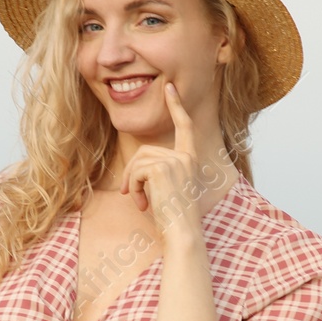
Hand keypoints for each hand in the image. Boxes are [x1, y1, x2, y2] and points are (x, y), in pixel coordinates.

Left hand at [119, 82, 209, 246]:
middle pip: (146, 150)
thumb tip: (135, 168)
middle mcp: (186, 156)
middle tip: (131, 194)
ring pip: (138, 160)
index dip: (176, 105)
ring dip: (133, 183)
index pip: (184, 126)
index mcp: (190, 158)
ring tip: (140, 202)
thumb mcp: (168, 188)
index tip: (169, 87)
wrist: (182, 232)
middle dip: (133, 173)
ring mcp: (176, 160)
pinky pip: (136, 171)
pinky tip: (143, 204)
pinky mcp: (163, 168)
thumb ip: (158, 171)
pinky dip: (134, 188)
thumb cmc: (174, 217)